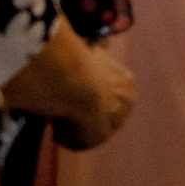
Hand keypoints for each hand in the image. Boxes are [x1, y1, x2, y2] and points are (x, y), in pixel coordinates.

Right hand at [3, 22, 134, 149]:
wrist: (81, 86)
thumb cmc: (84, 64)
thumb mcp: (94, 51)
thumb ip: (97, 51)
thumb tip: (98, 43)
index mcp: (127, 82)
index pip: (112, 90)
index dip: (92, 92)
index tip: (75, 91)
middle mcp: (126, 103)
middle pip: (105, 112)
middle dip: (86, 111)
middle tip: (64, 108)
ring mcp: (114, 123)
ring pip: (92, 127)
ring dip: (75, 124)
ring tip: (59, 118)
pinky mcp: (99, 138)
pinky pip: (79, 141)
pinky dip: (67, 137)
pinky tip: (57, 129)